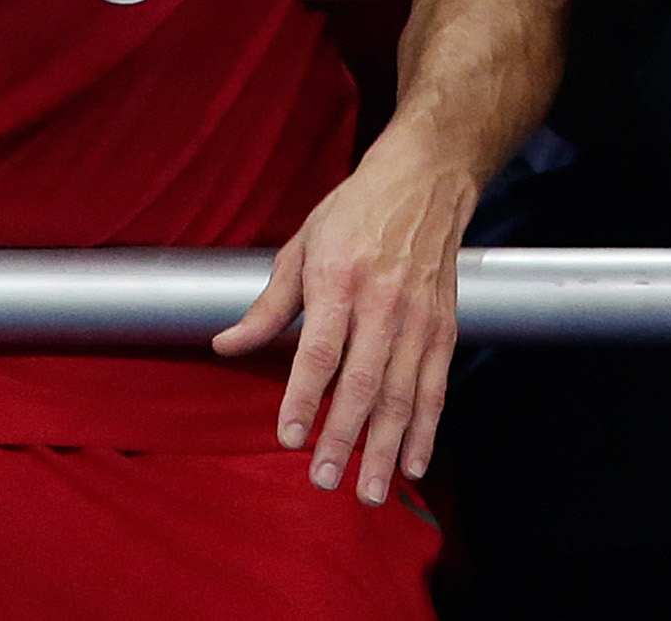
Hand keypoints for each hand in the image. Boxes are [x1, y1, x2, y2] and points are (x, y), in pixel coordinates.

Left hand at [210, 138, 474, 503]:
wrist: (426, 179)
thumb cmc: (356, 210)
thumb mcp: (302, 245)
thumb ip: (268, 305)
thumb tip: (225, 346)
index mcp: (340, 278)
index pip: (320, 349)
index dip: (303, 397)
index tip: (289, 436)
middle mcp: (384, 301)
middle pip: (364, 382)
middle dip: (344, 437)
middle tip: (323, 480)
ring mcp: (419, 317)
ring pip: (403, 394)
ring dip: (386, 447)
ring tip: (369, 490)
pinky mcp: (445, 327)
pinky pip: (436, 387)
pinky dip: (426, 429)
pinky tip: (412, 463)